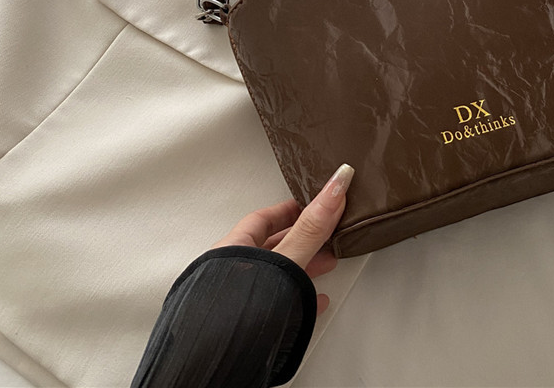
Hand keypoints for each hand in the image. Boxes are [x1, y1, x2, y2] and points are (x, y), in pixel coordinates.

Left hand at [211, 164, 354, 313]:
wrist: (219, 365)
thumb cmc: (237, 310)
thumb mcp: (286, 259)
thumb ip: (311, 227)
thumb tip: (333, 188)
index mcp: (233, 248)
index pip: (263, 218)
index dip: (289, 209)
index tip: (309, 203)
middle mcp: (233, 270)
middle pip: (273, 245)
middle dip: (304, 238)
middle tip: (327, 232)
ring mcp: (241, 297)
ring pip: (277, 273)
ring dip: (305, 265)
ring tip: (328, 263)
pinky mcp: (249, 322)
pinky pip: (280, 300)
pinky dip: (301, 294)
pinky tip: (316, 301)